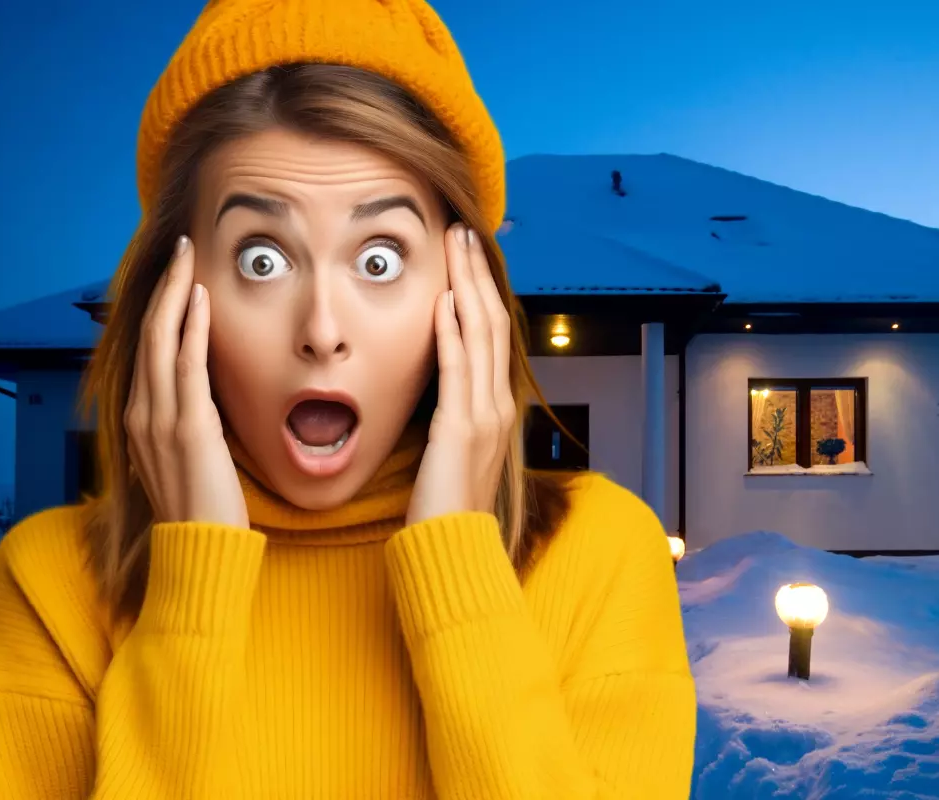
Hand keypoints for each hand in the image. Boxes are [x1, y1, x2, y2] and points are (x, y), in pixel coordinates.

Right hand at [124, 236, 248, 529]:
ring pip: (162, 341)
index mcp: (142, 419)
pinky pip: (187, 366)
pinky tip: (199, 299)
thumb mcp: (191, 455)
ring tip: (188, 258)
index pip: (149, 350)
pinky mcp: (187, 428)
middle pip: (149, 334)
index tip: (178, 276)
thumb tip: (208, 396)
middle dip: (165, 288)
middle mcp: (143, 413)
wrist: (200, 550)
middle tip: (181, 249)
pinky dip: (191, 329)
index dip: (161, 309)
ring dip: (176, 294)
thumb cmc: (204, 507)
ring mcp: (160, 419)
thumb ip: (192, 422)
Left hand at [405, 224, 514, 525]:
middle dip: (477, 274)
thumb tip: (439, 385)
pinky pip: (458, 370)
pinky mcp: (460, 428)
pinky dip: (452, 333)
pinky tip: (445, 302)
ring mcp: (484, 415)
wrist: (455, 549)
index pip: (492, 335)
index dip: (482, 291)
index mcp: (497, 407)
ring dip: (467, 286)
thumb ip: (452, 414)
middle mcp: (498, 404)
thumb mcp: (455, 450)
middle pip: (492, 323)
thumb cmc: (447, 505)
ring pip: (480, 336)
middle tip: (463, 232)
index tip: (467, 257)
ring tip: (456, 247)